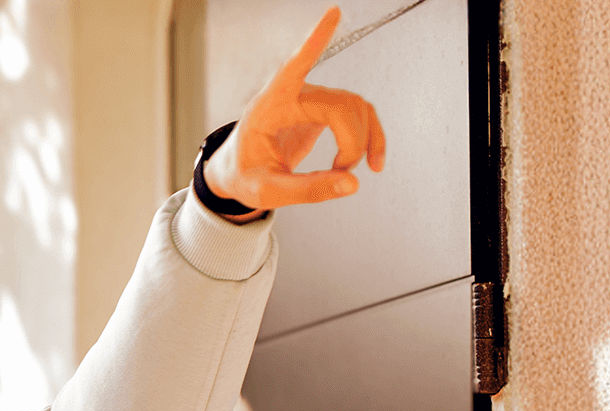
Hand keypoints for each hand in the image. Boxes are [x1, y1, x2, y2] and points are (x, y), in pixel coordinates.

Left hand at [203, 6, 386, 216]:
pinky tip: (371, 160)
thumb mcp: (266, 192)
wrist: (238, 172)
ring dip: (363, 139)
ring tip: (345, 172)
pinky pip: (359, 113)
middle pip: (340, 104)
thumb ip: (306, 190)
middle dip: (352, 141)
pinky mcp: (324, 108)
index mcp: (267, 108)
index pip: (291, 69)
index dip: (314, 42)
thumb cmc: (244, 176)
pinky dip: (370, 136)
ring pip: (355, 106)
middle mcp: (291, 96)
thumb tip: (352, 183)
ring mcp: (310, 99)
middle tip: (342, 172)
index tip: (332, 14)